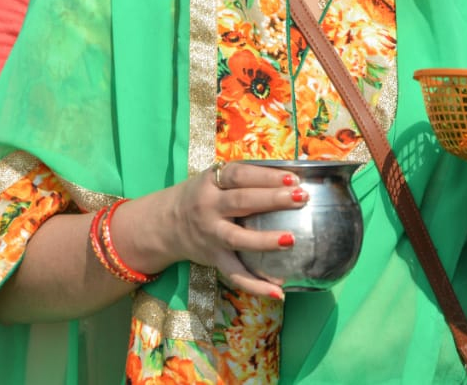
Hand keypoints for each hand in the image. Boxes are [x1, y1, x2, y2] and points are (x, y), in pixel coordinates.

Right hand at [148, 162, 310, 298]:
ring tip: (291, 239)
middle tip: (302, 198)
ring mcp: (211, 234)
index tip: (294, 178)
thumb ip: (243, 178)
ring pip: (238, 239)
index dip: (266, 175)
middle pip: (241, 202)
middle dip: (273, 199)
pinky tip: (278, 292)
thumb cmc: (200, 197)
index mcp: (211, 182)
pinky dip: (255, 285)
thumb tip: (291, 174)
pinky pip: (235, 273)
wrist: (164, 224)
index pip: (239, 175)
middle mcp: (209, 207)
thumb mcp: (213, 180)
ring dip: (265, 240)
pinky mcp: (213, 258)